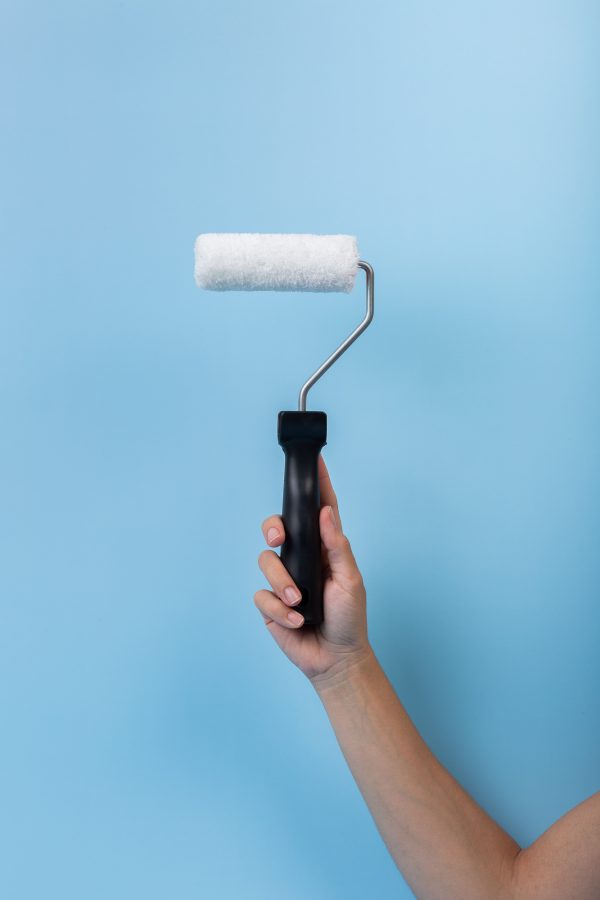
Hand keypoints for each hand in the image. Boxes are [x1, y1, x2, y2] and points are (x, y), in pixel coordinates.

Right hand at [254, 455, 371, 685]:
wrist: (336, 658)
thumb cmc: (349, 618)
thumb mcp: (349, 580)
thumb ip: (337, 546)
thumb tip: (326, 512)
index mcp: (324, 548)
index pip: (318, 511)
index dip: (316, 486)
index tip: (315, 461)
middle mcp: (302, 558)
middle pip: (278, 526)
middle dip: (272, 525)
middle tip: (279, 536)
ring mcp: (285, 579)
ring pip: (266, 561)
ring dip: (282, 584)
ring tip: (299, 603)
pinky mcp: (270, 603)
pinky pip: (262, 595)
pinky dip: (279, 610)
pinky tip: (296, 621)